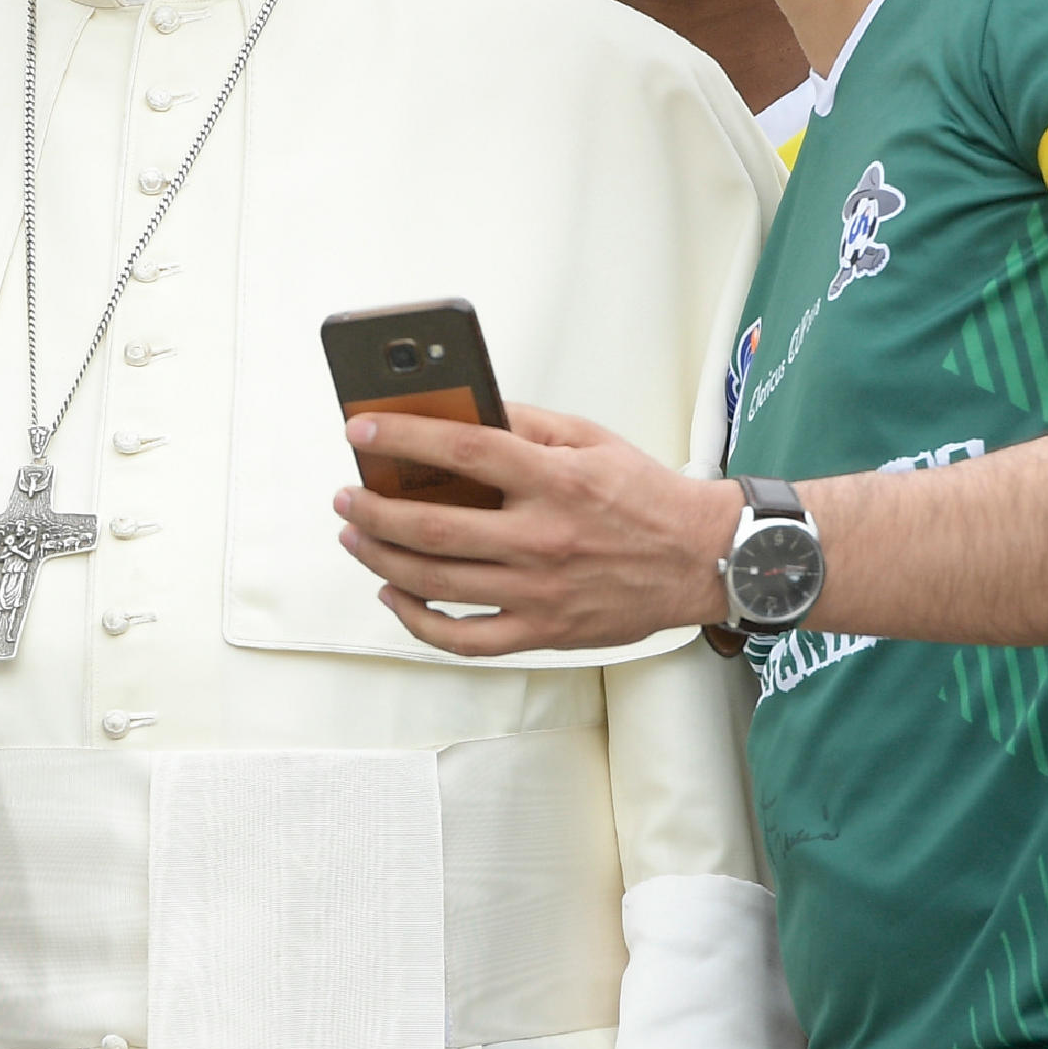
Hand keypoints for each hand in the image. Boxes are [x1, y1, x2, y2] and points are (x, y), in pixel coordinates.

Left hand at [331, 401, 737, 654]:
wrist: (702, 558)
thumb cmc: (644, 496)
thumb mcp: (591, 439)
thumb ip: (527, 424)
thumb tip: (465, 409)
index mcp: (554, 480)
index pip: (462, 450)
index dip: (403, 438)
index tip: (361, 431)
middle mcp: (543, 537)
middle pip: (434, 527)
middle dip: (373, 511)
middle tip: (345, 496)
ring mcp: (541, 590)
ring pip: (438, 583)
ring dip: (381, 560)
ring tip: (354, 538)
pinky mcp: (544, 630)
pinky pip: (466, 639)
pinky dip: (419, 622)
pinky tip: (395, 597)